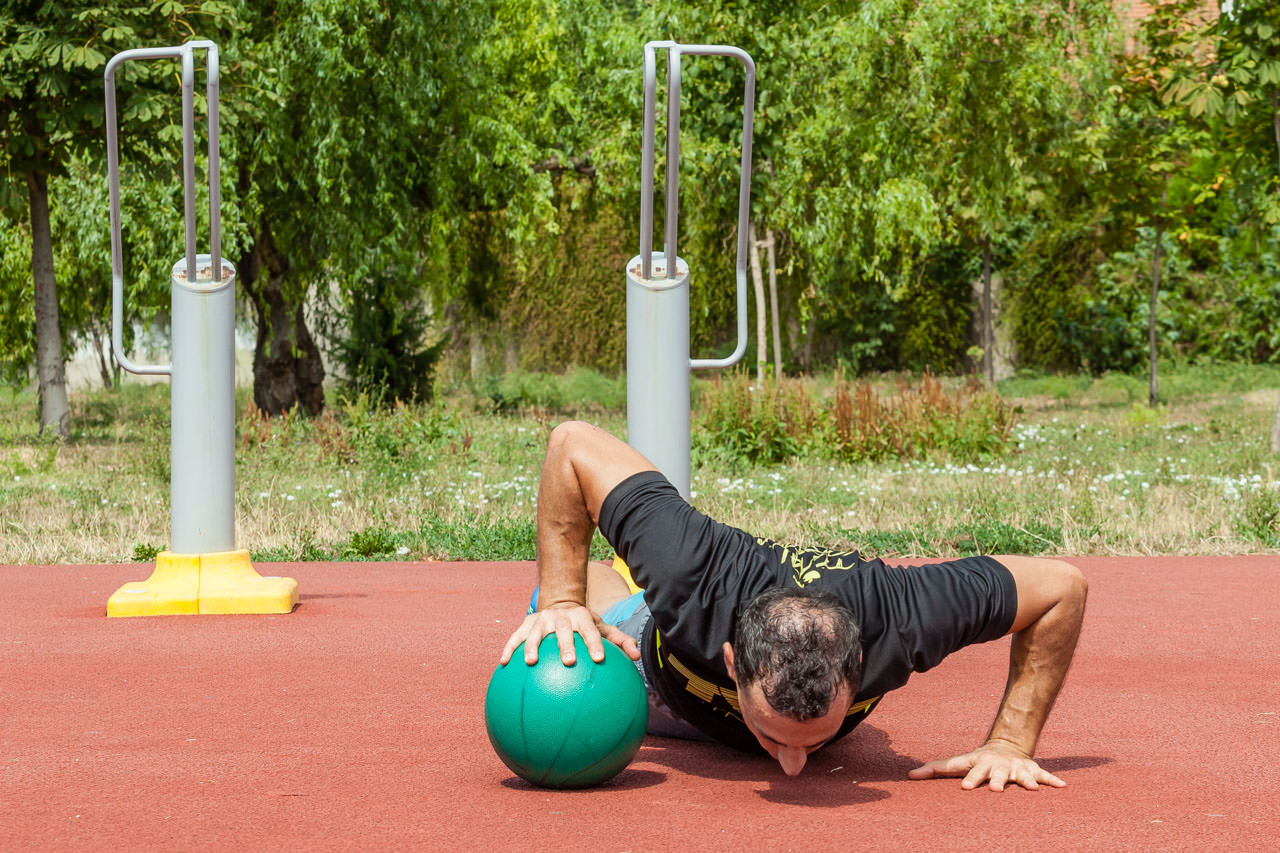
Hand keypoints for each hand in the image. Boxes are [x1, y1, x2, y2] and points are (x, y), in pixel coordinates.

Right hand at [498, 604, 640, 666]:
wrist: (559, 600)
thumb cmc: (584, 622)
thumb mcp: (602, 626)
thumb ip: (620, 640)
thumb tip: (638, 656)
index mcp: (581, 619)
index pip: (590, 631)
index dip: (595, 643)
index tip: (599, 658)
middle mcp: (560, 619)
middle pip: (562, 632)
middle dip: (564, 646)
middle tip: (568, 662)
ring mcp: (541, 621)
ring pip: (535, 633)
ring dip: (531, 646)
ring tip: (530, 662)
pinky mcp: (526, 625)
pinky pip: (515, 637)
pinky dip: (509, 649)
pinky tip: (503, 663)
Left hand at [907, 741, 1065, 790]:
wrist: (1006, 747)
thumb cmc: (976, 761)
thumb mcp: (958, 763)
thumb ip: (934, 769)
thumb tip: (907, 775)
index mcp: (979, 765)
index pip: (972, 772)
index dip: (969, 779)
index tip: (965, 788)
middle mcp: (998, 766)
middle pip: (996, 774)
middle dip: (996, 781)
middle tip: (996, 789)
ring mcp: (1016, 768)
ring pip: (1021, 775)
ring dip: (1026, 781)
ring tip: (1032, 788)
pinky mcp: (1032, 770)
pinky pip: (1045, 776)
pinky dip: (1053, 781)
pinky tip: (1063, 787)